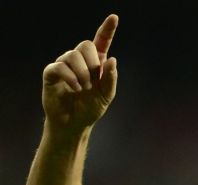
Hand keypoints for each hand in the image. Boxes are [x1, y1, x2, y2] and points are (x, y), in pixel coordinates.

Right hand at [43, 15, 118, 132]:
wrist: (74, 123)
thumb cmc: (90, 108)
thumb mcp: (106, 96)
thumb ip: (110, 79)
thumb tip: (112, 59)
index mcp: (95, 63)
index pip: (100, 42)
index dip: (107, 30)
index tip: (114, 17)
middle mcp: (78, 61)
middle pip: (85, 45)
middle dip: (92, 63)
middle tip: (92, 81)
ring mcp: (64, 65)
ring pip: (72, 55)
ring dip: (82, 73)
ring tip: (84, 88)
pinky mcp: (51, 73)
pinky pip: (59, 66)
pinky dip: (70, 77)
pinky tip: (76, 88)